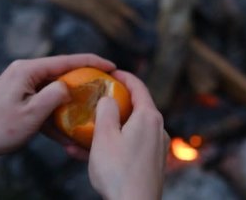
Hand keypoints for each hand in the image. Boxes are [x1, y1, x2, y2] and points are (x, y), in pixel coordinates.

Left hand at [0, 54, 115, 175]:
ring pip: (54, 91)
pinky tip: (66, 132)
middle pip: (62, 73)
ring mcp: (22, 87)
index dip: (91, 62)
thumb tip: (68, 86)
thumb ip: (55, 95)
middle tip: (105, 88)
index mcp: (27, 70)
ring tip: (89, 111)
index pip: (66, 61)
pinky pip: (44, 104)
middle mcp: (25, 74)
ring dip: (69, 103)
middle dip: (83, 82)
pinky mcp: (20, 100)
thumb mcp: (32, 113)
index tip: (112, 65)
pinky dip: (55, 115)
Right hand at [88, 70, 169, 199]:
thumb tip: (108, 99)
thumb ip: (106, 110)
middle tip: (98, 101)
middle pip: (136, 107)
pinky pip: (132, 145)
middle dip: (115, 103)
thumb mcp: (104, 135)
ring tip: (87, 133)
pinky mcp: (153, 162)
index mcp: (148, 117)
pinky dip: (115, 144)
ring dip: (110, 128)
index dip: (124, 76)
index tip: (111, 72)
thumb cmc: (118, 172)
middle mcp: (158, 129)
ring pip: (130, 129)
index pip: (138, 86)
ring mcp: (157, 147)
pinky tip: (94, 153)